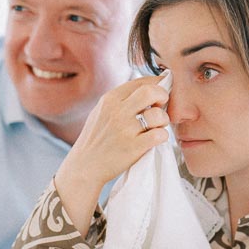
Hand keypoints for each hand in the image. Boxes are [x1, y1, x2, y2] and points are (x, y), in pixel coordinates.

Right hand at [55, 76, 170, 231]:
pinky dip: (162, 136)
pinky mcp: (134, 147)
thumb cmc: (95, 139)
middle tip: (161, 106)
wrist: (84, 166)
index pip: (140, 82)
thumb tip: (147, 88)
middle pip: (151, 91)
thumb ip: (120, 100)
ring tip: (156, 126)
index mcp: (109, 99)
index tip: (159, 92)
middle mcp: (117, 111)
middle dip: (163, 96)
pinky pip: (160, 134)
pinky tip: (155, 139)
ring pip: (159, 114)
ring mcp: (126, 129)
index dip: (156, 84)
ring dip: (163, 120)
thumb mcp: (100, 112)